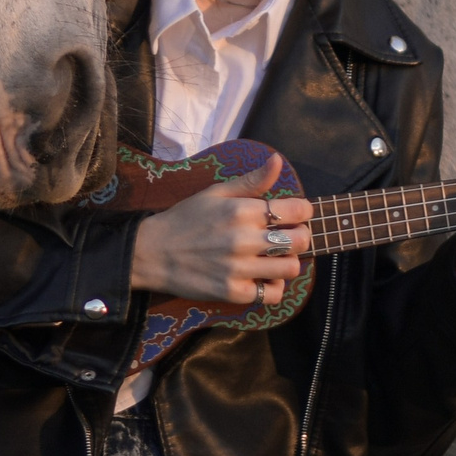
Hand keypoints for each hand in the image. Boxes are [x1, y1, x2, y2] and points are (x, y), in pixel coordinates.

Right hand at [129, 155, 314, 305]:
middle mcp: (244, 239)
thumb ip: (251, 181)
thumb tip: (278, 160)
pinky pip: (272, 294)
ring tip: (275, 257)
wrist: (152, 253)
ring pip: (290, 268)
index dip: (303, 211)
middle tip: (289, 236)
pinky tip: (263, 277)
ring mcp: (239, 268)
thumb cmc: (185, 218)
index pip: (296, 210)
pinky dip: (273, 287)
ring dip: (288, 262)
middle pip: (300, 241)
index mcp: (242, 210)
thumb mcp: (215, 192)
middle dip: (301, 237)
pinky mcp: (232, 292)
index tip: (297, 213)